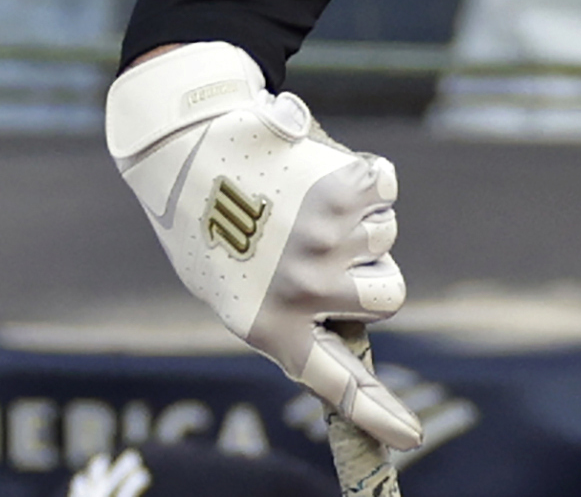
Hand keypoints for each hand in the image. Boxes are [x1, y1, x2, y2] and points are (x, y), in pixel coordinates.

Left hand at [106, 43, 420, 454]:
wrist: (171, 144)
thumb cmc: (195, 214)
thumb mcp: (224, 283)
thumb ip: (281, 315)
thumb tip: (336, 331)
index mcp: (268, 325)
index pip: (337, 384)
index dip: (377, 412)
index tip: (409, 437)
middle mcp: (304, 292)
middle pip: (387, 296)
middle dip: (366, 268)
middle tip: (317, 236)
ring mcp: (325, 244)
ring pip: (383, 235)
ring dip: (356, 214)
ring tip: (296, 192)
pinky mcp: (338, 191)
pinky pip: (382, 186)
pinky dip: (362, 171)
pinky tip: (318, 162)